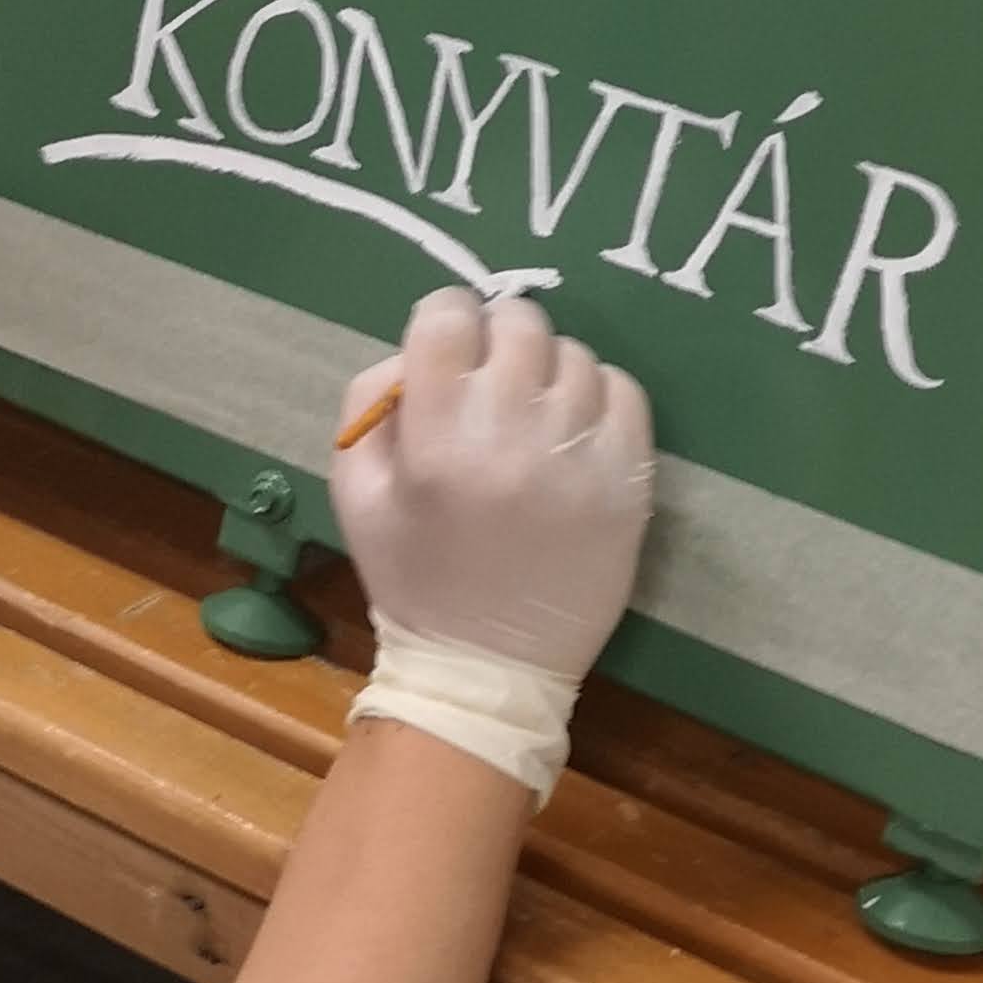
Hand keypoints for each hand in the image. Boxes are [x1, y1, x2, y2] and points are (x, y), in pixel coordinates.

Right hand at [329, 289, 652, 687]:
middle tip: (491, 381)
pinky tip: (573, 434)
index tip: (447, 348)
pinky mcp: (629, 479)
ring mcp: (580, 457)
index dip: (444, 321)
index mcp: (436, 440)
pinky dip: (597, 399)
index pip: (448, 317)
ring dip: (548, 371)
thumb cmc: (413, 578)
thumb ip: (370, 406)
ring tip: (533, 417)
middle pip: (519, 322)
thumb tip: (416, 352)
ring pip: (574, 354)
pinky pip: (624, 392)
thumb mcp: (353, 494)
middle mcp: (512, 436)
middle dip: (498, 341)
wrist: (489, 666)